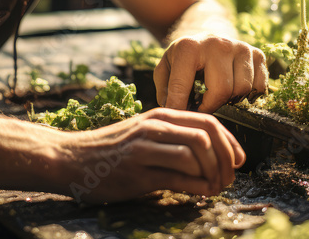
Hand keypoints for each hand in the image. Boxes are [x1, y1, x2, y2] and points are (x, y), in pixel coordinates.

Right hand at [54, 108, 244, 202]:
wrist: (69, 158)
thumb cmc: (109, 149)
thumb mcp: (142, 133)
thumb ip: (172, 137)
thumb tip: (211, 153)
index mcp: (160, 115)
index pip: (208, 121)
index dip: (231, 142)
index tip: (239, 160)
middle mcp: (155, 127)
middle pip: (207, 136)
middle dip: (227, 159)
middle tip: (230, 178)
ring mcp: (145, 148)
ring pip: (196, 153)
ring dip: (214, 173)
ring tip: (215, 187)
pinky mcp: (138, 172)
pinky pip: (178, 177)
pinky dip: (198, 187)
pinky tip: (202, 193)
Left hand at [154, 35, 267, 112]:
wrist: (207, 38)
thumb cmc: (185, 58)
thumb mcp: (166, 68)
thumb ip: (164, 91)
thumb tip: (175, 113)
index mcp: (189, 47)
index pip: (182, 86)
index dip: (179, 108)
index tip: (181, 119)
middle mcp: (217, 44)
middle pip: (221, 90)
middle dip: (210, 106)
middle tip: (203, 106)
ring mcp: (240, 47)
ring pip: (242, 89)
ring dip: (231, 99)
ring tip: (219, 94)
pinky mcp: (257, 53)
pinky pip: (259, 86)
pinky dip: (249, 95)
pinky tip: (235, 90)